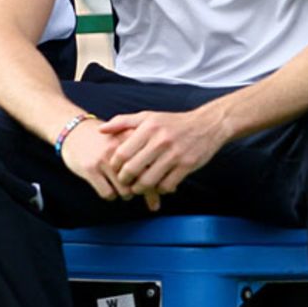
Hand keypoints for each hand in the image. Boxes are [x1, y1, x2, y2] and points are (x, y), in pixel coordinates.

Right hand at [58, 118, 162, 211]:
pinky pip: (108, 194)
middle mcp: (120, 148)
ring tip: (122, 187)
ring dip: (125, 194)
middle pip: (141, 181)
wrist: (74, 131)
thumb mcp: (127, 145)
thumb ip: (147, 164)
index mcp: (132, 139)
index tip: (157, 188)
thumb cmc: (106, 141)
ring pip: (125, 191)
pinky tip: (108, 187)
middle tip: (137, 189)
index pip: (153, 167)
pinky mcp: (90, 169)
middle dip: (141, 190)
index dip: (157, 181)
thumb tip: (170, 192)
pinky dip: (110, 195)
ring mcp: (104, 158)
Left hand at [98, 107, 228, 205]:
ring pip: (149, 181)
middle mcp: (160, 141)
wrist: (207, 125)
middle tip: (125, 182)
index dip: (115, 166)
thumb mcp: (147, 117)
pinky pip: (167, 185)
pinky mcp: (187, 165)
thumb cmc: (172, 122)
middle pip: (132, 169)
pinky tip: (158, 185)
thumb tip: (100, 130)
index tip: (116, 169)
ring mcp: (174, 154)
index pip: (122, 153)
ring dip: (140, 188)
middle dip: (125, 180)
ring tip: (139, 187)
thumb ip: (122, 122)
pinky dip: (160, 189)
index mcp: (148, 128)